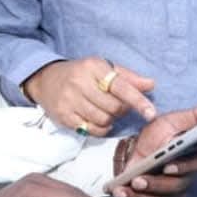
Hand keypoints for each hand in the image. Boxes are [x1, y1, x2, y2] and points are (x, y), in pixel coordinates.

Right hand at [23, 57, 155, 136]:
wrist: (45, 79)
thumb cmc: (80, 73)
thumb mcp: (103, 68)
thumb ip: (128, 77)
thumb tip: (151, 85)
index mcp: (93, 67)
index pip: (120, 86)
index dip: (138, 101)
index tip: (151, 113)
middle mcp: (80, 82)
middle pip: (114, 107)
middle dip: (121, 110)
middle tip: (117, 105)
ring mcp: (70, 100)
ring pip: (103, 120)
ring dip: (110, 120)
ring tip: (105, 110)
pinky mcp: (64, 116)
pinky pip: (91, 129)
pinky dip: (100, 128)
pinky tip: (97, 120)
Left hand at [108, 99, 196, 196]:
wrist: (135, 150)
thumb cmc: (157, 135)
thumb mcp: (174, 121)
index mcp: (196, 156)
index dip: (184, 167)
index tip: (168, 166)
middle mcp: (188, 177)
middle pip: (178, 186)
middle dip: (157, 184)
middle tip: (139, 179)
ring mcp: (175, 191)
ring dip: (143, 194)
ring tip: (127, 186)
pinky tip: (120, 193)